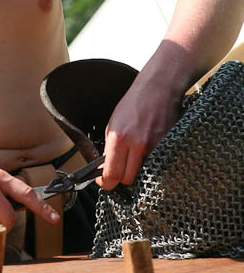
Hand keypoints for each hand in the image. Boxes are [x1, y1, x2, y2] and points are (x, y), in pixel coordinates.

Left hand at [98, 75, 181, 190]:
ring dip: (137, 170)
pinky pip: (157, 165)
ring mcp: (155, 147)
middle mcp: (138, 145)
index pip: (112, 174)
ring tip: (135, 156)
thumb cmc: (134, 103)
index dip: (106, 182)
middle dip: (121, 178)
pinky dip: (151, 163)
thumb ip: (109, 147)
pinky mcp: (168, 147)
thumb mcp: (112, 123)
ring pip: (143, 174)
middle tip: (120, 169)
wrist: (158, 90)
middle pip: (128, 180)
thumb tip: (106, 167)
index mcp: (119, 138)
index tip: (104, 182)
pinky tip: (148, 150)